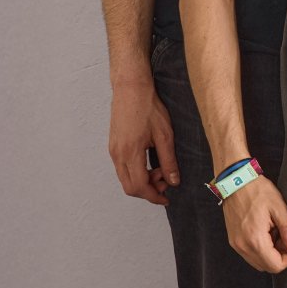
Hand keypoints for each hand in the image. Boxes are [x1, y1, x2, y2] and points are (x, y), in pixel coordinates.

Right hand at [109, 74, 178, 203]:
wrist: (130, 88)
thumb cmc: (148, 107)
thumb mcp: (165, 135)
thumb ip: (169, 160)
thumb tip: (173, 181)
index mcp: (130, 153)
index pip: (140, 186)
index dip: (154, 196)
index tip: (167, 198)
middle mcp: (117, 154)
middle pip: (130, 187)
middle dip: (149, 190)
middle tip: (166, 182)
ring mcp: (113, 150)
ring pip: (125, 178)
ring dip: (143, 181)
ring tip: (161, 169)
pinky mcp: (113, 146)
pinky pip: (122, 168)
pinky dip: (137, 172)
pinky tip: (150, 162)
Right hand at [222, 176, 286, 272]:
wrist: (235, 180)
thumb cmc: (257, 191)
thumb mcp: (279, 209)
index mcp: (255, 239)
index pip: (276, 266)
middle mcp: (242, 246)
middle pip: (267, 267)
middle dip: (280, 257)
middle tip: (286, 238)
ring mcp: (236, 244)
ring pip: (258, 262)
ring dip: (270, 254)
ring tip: (276, 234)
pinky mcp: (233, 240)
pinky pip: (249, 254)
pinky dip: (260, 250)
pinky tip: (266, 233)